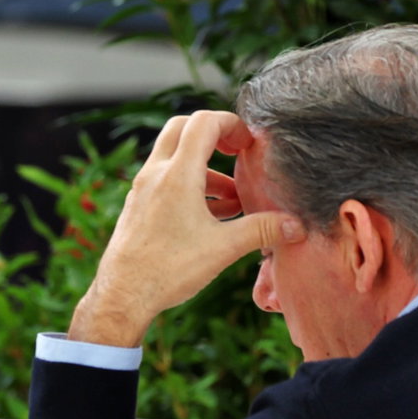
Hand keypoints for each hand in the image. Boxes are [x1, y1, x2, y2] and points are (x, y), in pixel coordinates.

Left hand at [70, 110, 303, 347]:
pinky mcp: (137, 206)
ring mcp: (142, 189)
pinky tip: (210, 217)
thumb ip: (262, 231)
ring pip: (174, 158)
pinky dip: (189, 187)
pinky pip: (165, 182)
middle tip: (237, 154)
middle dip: (213, 135)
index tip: (249, 144)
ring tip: (233, 199)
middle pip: (182, 128)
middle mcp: (155, 174)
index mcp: (177, 175)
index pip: (203, 122)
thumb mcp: (223, 248)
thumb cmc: (168, 270)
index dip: (231, 124)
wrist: (122, 296)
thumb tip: (295, 226)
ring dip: (204, 168)